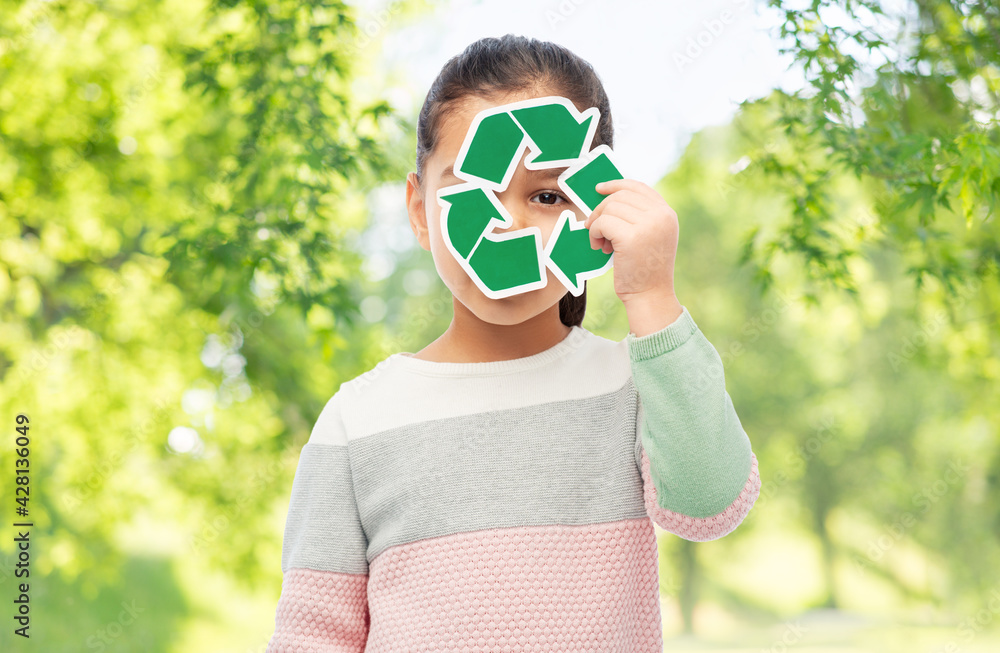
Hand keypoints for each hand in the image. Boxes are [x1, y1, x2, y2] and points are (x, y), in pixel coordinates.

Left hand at [584, 178, 678, 304]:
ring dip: (597, 224)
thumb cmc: (644, 269)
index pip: (638, 187)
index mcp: (667, 213)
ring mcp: (648, 225)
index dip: (616, 184)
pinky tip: (599, 247)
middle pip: (620, 196)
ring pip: (609, 208)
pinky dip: (594, 233)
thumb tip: (608, 198)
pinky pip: (603, 222)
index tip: (599, 188)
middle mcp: (661, 215)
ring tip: (601, 243)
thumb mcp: (650, 236)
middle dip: (601, 210)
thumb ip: (638, 217)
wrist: (650, 295)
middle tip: (594, 228)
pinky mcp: (632, 237)